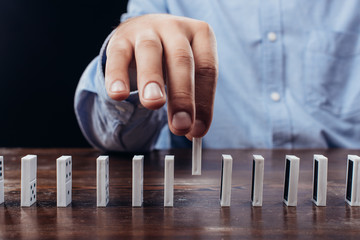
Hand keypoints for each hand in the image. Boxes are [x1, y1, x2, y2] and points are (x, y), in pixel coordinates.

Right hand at [105, 14, 217, 138]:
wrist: (146, 30)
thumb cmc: (172, 57)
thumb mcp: (188, 72)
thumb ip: (192, 99)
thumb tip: (193, 131)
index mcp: (200, 34)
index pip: (207, 69)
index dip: (203, 102)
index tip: (197, 131)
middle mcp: (175, 29)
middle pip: (181, 60)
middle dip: (182, 95)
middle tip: (180, 125)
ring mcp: (146, 31)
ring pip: (150, 52)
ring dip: (152, 80)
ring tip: (154, 104)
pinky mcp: (120, 39)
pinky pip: (118, 57)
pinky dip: (117, 76)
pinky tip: (118, 95)